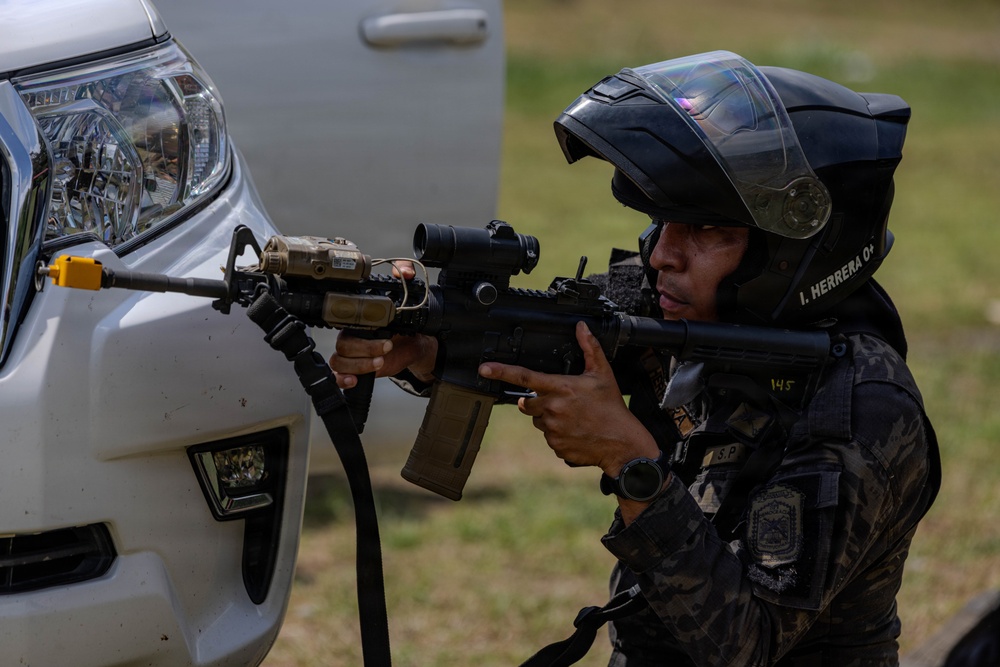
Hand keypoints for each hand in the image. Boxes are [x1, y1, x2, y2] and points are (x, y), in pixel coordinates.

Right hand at [328, 260, 437, 389]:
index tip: (380, 332)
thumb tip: (404, 270)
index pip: (344, 321)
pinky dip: (343, 380)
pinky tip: (355, 381)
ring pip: (339, 361)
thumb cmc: (405, 324)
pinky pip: (338, 376)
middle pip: (343, 345)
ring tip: (380, 361)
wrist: (414, 345)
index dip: (359, 328)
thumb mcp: (408, 299)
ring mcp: (352, 355)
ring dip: (360, 365)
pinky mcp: (356, 370)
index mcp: (358, 319)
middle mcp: (352, 336)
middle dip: (366, 349)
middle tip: (387, 347)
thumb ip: (405, 278)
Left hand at [478, 321, 658, 476]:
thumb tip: (582, 327)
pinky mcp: (555, 446)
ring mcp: (552, 429)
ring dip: (548, 417)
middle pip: (527, 403)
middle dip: (537, 401)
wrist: (622, 443)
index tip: (485, 368)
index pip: (525, 377)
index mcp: (561, 388)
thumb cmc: (612, 407)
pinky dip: (557, 434)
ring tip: (572, 417)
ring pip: (537, 421)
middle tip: (561, 401)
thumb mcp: (602, 373)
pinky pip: (547, 437)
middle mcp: (553, 408)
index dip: (501, 371)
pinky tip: (575, 430)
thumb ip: (589, 348)